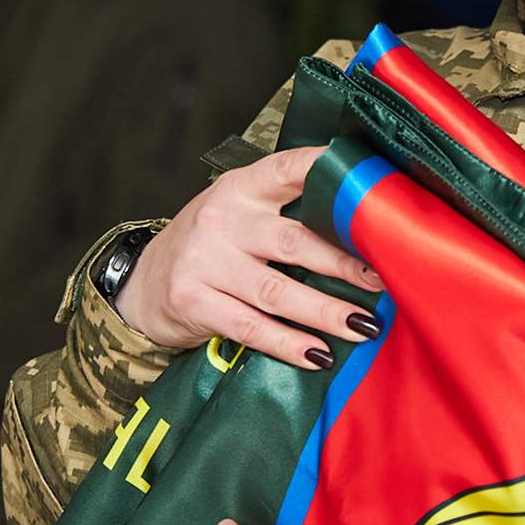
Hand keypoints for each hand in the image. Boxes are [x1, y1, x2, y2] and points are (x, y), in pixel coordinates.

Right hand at [114, 147, 383, 369]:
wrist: (141, 283)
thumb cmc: (210, 247)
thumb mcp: (238, 214)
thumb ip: (285, 211)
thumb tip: (361, 226)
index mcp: (241, 188)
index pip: (287, 169)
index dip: (326, 173)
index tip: (368, 187)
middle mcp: (222, 220)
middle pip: (292, 241)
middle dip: (343, 263)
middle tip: (382, 281)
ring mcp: (205, 261)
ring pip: (276, 291)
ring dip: (325, 312)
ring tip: (364, 327)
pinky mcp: (193, 301)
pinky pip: (250, 327)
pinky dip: (287, 343)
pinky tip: (318, 354)